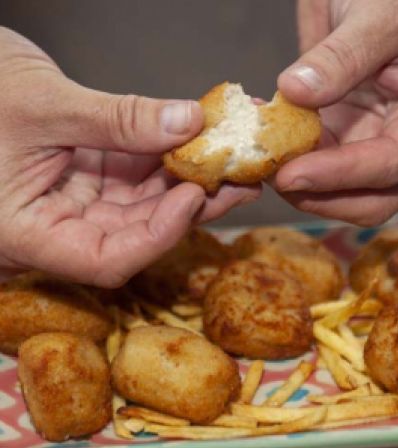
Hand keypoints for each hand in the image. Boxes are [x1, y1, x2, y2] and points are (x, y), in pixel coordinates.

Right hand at [0, 28, 259, 286]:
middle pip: (134, 235)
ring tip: (232, 166)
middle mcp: (53, 227)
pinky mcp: (85, 177)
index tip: (192, 199)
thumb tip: (188, 123)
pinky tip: (198, 147)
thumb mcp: (42, 102)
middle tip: (238, 181)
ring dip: (186, 185)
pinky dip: (164, 164)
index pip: (102, 260)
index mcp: (24, 233)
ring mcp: (73, 202)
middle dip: (188, 208)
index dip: (155, 237)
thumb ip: (117, 119)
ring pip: (140, 206)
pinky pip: (133, 178)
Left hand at [274, 0, 397, 225]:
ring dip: (306, 188)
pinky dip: (298, 166)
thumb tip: (297, 92)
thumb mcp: (381, 14)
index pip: (393, 163)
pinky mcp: (355, 144)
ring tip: (269, 161)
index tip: (291, 175)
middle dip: (324, 196)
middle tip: (277, 178)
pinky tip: (272, 147)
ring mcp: (387, 148)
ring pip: (347, 195)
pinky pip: (326, 171)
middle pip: (375, 200)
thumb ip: (340, 58)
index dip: (340, 175)